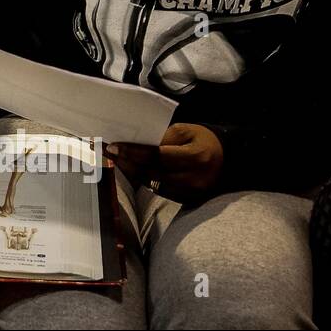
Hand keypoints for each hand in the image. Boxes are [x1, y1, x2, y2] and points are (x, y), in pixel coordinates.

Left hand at [106, 124, 223, 201]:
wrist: (226, 159)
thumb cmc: (202, 140)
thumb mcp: (186, 131)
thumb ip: (162, 138)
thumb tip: (135, 143)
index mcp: (196, 157)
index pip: (158, 156)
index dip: (133, 152)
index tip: (112, 147)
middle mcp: (194, 179)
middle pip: (151, 172)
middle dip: (125, 162)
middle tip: (103, 152)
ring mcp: (190, 193)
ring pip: (151, 183)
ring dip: (129, 172)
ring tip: (111, 160)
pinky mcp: (186, 200)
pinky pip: (158, 190)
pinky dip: (141, 179)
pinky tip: (128, 170)